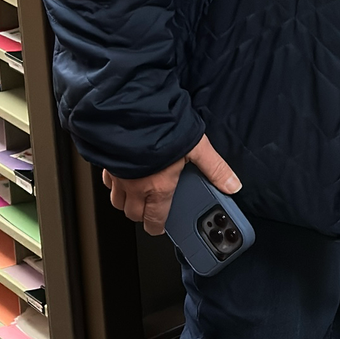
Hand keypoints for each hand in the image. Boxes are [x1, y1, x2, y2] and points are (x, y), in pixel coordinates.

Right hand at [103, 133, 240, 236]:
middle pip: (133, 214)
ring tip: (138, 194)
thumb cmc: (162, 128)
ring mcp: (118, 176)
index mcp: (158, 187)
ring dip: (127, 202)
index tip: (159, 227)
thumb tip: (232, 184)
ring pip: (116, 201)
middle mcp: (135, 187)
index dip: (157, 227)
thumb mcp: (197, 147)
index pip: (154, 220)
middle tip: (152, 208)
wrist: (132, 112)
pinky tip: (124, 173)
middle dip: (142, 215)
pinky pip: (107, 182)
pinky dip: (114, 183)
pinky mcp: (107, 163)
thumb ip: (215, 168)